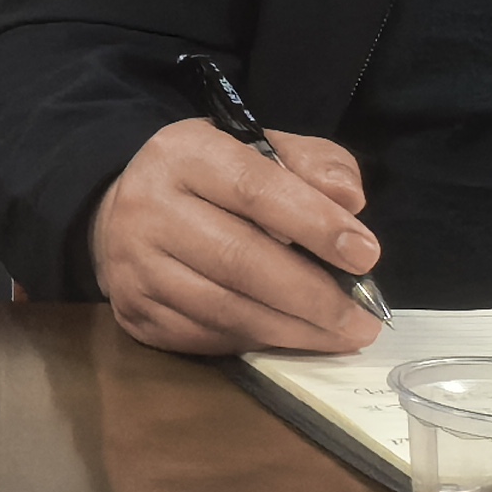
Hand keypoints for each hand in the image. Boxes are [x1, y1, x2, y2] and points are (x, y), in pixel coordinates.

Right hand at [87, 118, 381, 355]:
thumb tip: (349, 201)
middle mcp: (149, 206)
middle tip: (363, 318)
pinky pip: (205, 335)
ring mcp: (134, 263)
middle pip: (240, 259)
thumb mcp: (259, 149)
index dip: (315, 225)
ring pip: (225, 308)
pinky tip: (290, 337)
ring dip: (293, 329)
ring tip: (340, 335)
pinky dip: (257, 342)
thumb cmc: (211, 179)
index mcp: (183, 154)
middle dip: (312, 295)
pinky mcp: (134, 308)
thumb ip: (310, 163)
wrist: (125, 211)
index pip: (254, 190)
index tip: (366, 255)